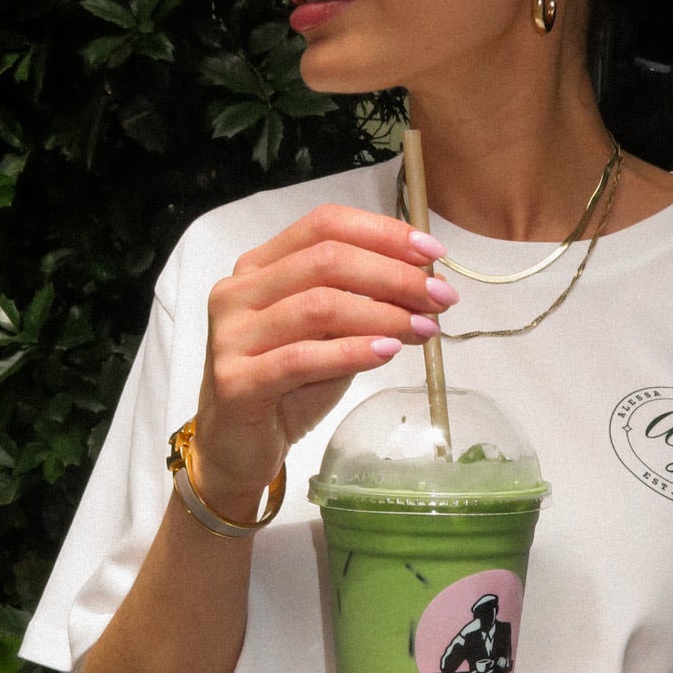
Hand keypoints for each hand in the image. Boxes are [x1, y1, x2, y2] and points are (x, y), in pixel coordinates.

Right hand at [189, 203, 458, 516]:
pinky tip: (388, 352)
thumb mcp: (331, 335)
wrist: (239, 447)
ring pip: (318, 306)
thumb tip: (428, 279)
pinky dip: (352, 352)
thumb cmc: (288, 387)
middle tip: (440, 298)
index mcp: (259, 266)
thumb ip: (363, 302)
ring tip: (426, 329)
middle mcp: (238, 292)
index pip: (324, 225)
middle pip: (326, 261)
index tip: (433, 253)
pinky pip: (302, 358)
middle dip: (394, 276)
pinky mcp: (235, 382)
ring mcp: (232, 336)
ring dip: (384, 315)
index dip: (383, 233)